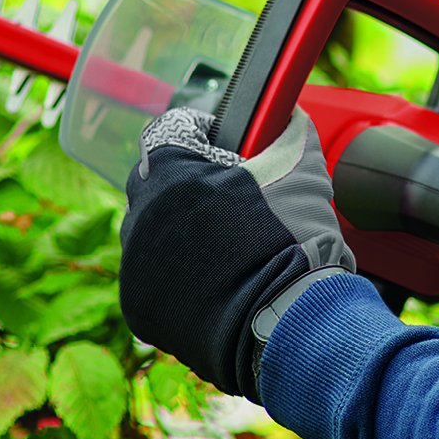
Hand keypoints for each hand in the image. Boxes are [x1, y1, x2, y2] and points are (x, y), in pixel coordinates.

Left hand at [119, 107, 354, 400]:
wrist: (287, 324)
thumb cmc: (293, 241)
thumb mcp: (303, 169)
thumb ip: (289, 129)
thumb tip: (288, 113)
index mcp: (170, 172)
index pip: (172, 131)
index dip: (200, 133)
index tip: (223, 145)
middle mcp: (140, 215)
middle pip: (156, 183)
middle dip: (187, 185)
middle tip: (228, 200)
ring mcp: (135, 263)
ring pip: (151, 232)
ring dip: (179, 231)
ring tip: (224, 246)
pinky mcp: (138, 305)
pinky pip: (151, 276)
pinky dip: (175, 275)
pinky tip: (213, 280)